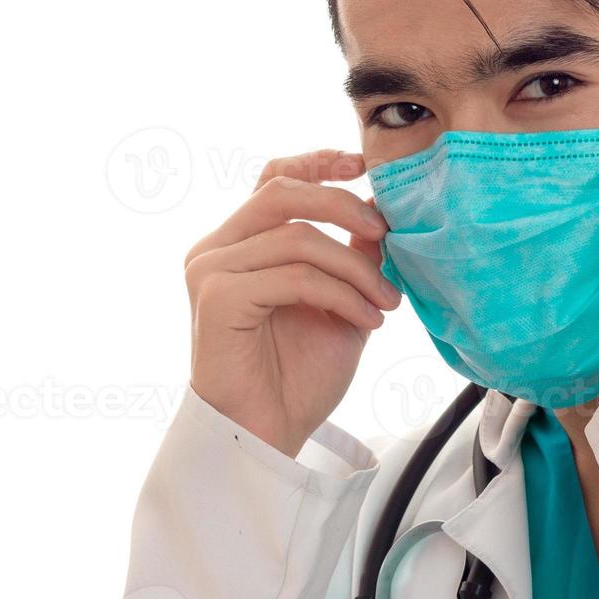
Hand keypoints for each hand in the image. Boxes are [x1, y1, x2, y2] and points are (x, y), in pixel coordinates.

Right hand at [184, 149, 400, 456]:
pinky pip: (294, 277)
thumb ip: (353, 254)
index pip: (273, 179)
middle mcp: (216, 249)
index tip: (363, 165)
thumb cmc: (298, 376)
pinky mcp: (217, 298)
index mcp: (240, 243)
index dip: (318, 162)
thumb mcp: (341, 300)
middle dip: (344, 206)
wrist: (271, 435)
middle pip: (282, 193)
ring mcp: (211, 271)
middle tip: (387, 233)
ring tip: (386, 301)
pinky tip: (367, 320)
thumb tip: (380, 208)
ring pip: (297, 238)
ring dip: (355, 268)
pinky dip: (341, 294)